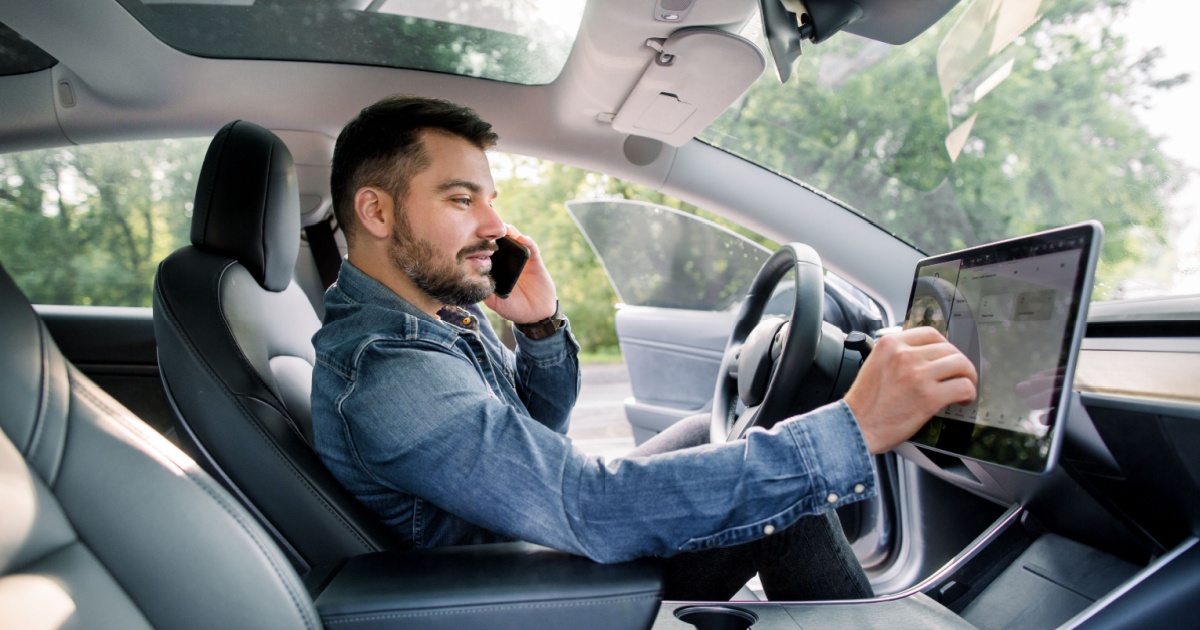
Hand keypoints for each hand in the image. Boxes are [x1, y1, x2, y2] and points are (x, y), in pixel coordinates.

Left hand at [483, 225, 557, 323]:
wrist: (536, 314)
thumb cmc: (514, 308)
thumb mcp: (496, 303)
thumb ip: (486, 292)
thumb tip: (472, 281)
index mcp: (497, 269)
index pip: (489, 252)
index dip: (483, 244)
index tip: (475, 237)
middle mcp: (508, 261)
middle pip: (502, 242)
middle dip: (496, 234)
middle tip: (489, 228)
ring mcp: (522, 260)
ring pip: (516, 240)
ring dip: (511, 232)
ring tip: (505, 229)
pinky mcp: (535, 261)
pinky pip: (532, 248)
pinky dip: (528, 242)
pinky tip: (522, 239)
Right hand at [844, 326, 977, 453]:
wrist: (856, 427)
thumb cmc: (865, 403)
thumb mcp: (876, 365)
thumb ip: (897, 356)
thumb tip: (926, 357)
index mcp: (890, 344)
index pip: (930, 333)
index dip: (945, 346)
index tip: (947, 358)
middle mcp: (905, 355)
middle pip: (949, 348)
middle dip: (958, 363)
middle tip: (959, 376)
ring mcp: (918, 374)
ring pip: (960, 364)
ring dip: (968, 376)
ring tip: (964, 387)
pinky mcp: (929, 396)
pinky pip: (963, 386)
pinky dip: (968, 393)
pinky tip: (963, 400)